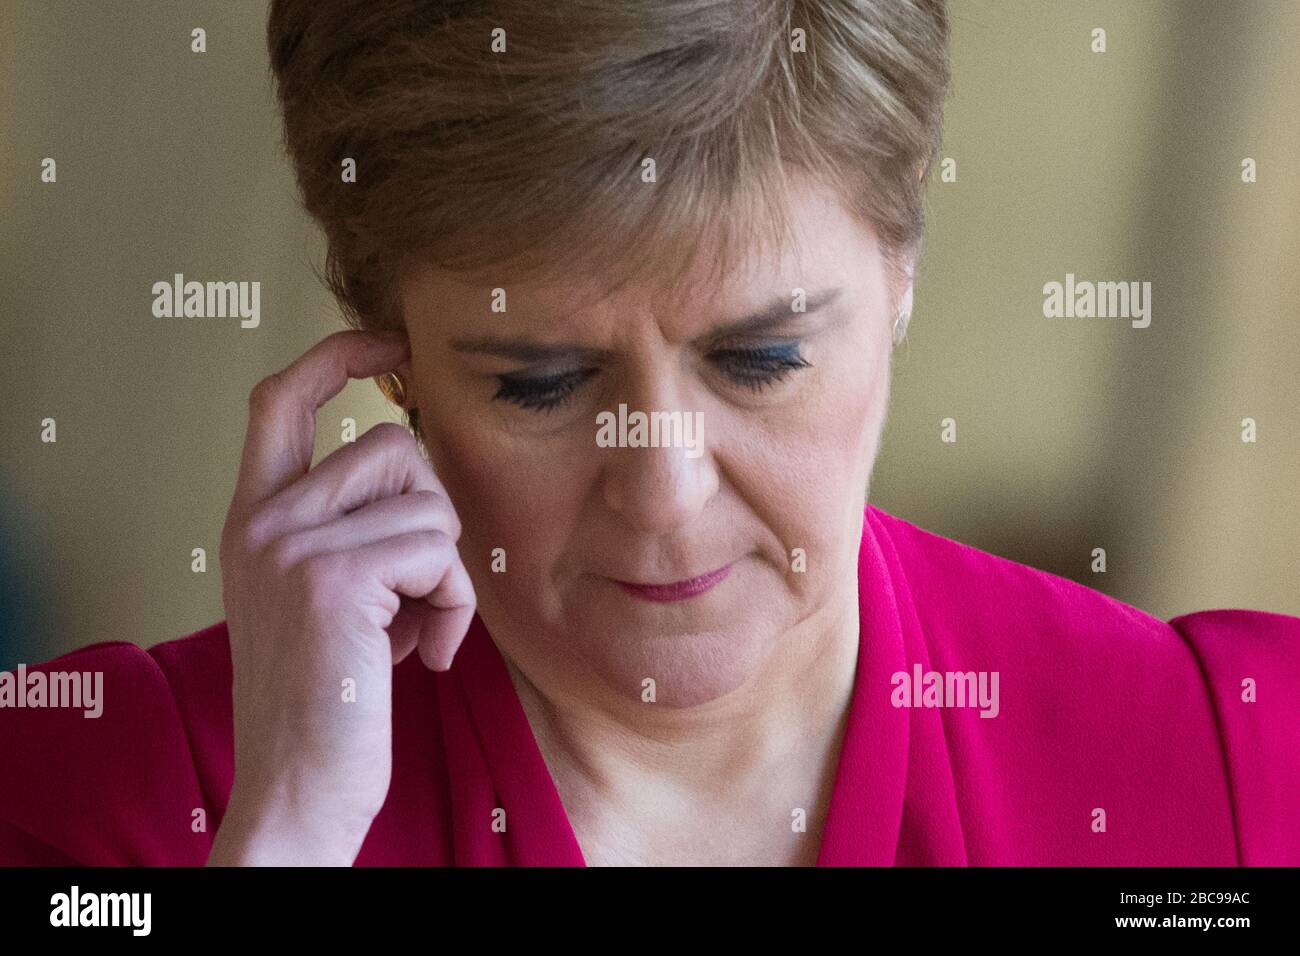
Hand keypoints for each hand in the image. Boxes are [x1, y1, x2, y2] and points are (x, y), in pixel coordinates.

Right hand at [207, 330, 475, 864]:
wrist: (296, 791)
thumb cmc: (328, 701)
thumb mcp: (325, 600)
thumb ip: (352, 533)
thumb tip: (426, 477)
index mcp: (254, 519)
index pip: (280, 400)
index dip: (336, 356)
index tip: (389, 344)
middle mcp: (262, 521)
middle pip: (392, 447)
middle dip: (432, 517)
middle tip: (417, 593)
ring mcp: (289, 545)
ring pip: (428, 500)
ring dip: (447, 574)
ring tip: (416, 631)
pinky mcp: (332, 578)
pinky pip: (441, 551)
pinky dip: (454, 605)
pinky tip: (422, 657)